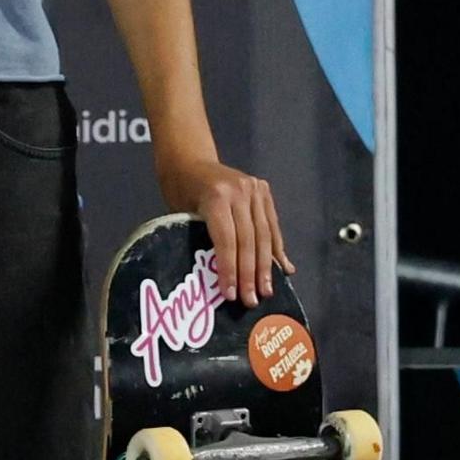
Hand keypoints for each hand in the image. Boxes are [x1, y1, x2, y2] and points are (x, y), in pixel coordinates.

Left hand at [161, 153, 288, 302]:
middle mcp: (240, 191)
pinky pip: (271, 224)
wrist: (188, 158)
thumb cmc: (178, 190)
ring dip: (266, 266)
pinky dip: (276, 248)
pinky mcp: (264, 189)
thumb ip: (202, 238)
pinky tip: (282, 269)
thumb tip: (217, 277)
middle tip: (251, 300)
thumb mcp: (181, 214)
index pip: (226, 240)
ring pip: (264, 234)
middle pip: (249, 240)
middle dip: (250, 274)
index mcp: (215, 197)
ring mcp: (255, 189)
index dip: (229, 269)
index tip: (231, 294)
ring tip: (266, 291)